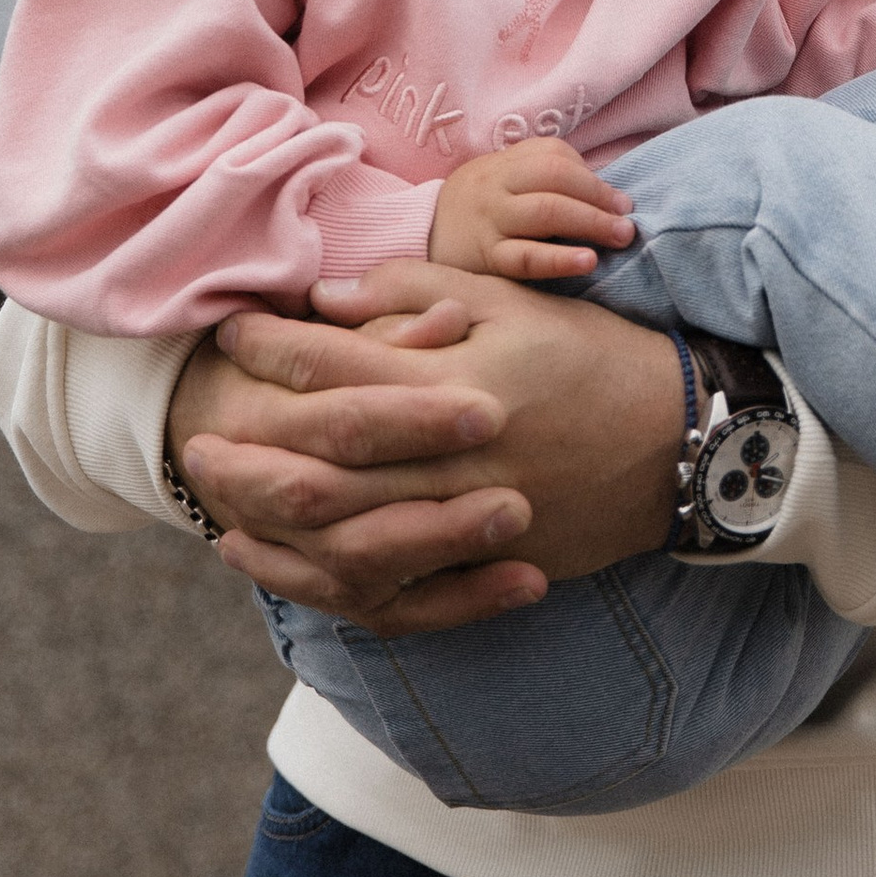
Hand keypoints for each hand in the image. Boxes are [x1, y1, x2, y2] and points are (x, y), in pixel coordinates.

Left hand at [168, 264, 686, 635]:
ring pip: (347, 533)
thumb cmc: (589, 352)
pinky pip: (392, 586)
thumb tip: (332, 299)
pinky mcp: (487, 563)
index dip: (275, 348)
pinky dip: (325, 577)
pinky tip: (278, 559)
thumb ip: (419, 291)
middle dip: (252, 443)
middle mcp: (457, 453)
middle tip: (196, 434)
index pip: (341, 364)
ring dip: (274, 518)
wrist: (680, 436)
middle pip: (327, 458)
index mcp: (458, 377)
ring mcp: (472, 516)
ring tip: (220, 499)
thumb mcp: (510, 299)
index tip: (229, 331)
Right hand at [429, 136, 635, 278]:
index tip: (622, 203)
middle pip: (555, 181)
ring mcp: (489, 222)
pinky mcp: (484, 259)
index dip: (593, 179)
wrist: (418, 237)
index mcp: (505, 165)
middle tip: (628, 224)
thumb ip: (544, 178)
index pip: (554, 157)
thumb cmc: (478, 211)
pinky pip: (524, 257)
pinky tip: (587, 262)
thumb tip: (605, 194)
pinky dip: (559, 259)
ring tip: (619, 239)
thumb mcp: (503, 182)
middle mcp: (497, 187)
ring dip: (589, 223)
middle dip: (598, 201)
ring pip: (544, 213)